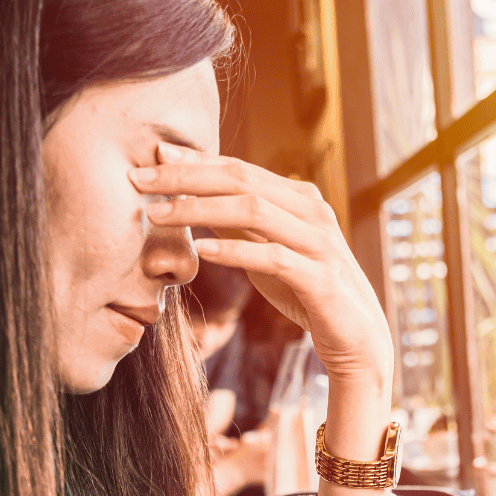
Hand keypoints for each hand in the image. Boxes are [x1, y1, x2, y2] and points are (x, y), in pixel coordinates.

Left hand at [130, 143, 392, 386]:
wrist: (356, 335)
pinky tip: (202, 253)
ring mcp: (318, 242)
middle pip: (241, 179)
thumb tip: (189, 197)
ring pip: (254, 210)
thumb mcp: (267, 249)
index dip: (192, 161)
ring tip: (159, 214)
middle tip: (140, 178)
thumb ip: (238, 223)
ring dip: (200, 210)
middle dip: (186, 176)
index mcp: (299, 197)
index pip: (238, 168)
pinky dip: (235, 251)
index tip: (149, 159)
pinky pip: (273, 257)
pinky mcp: (321, 278)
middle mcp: (311, 211)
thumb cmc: (305, 289)